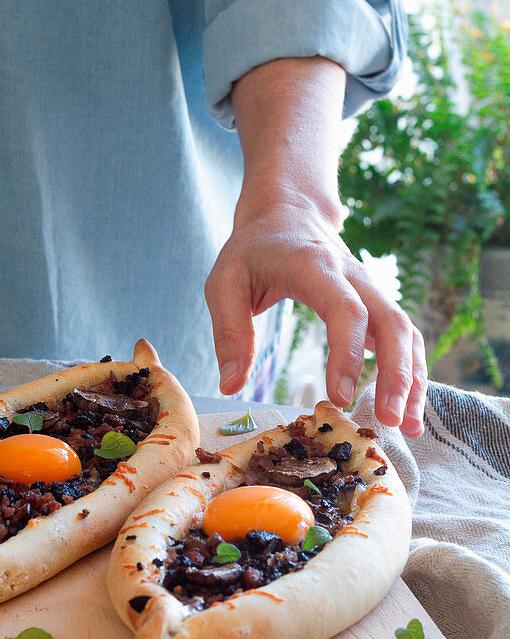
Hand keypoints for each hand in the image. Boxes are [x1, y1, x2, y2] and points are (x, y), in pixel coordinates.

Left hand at [204, 192, 426, 437]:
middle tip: (388, 420)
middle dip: (397, 373)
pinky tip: (406, 407)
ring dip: (413, 378)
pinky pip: (402, 336)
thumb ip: (229, 331)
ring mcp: (371, 288)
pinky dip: (411, 371)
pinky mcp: (375, 302)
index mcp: (316, 266)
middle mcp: (354, 275)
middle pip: (391, 322)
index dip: (347, 354)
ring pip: (406, 331)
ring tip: (407, 426)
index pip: (345, 309)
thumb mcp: (224, 281)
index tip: (340, 397)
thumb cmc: (253, 249)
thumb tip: (230, 385)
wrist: (288, 212)